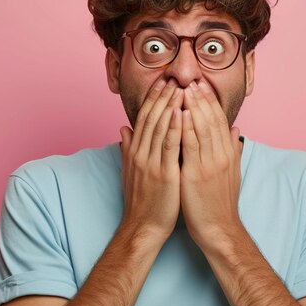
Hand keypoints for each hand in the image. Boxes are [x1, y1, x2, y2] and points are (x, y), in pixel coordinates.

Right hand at [119, 78, 183, 240]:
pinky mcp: (164, 174)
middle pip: (151, 118)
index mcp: (134, 151)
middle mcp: (140, 154)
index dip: (152, 98)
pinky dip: (175, 128)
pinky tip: (181, 113)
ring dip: (170, 105)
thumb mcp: (130, 171)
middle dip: (162, 96)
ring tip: (179, 87)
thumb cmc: (141, 200)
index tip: (161, 82)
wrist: (143, 227)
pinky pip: (170, 147)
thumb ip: (127, 148)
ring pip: (160, 128)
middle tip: (172, 77)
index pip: (143, 118)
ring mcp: (151, 163)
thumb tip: (123, 128)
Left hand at [180, 81, 243, 248]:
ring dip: (193, 106)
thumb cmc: (221, 202)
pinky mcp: (197, 174)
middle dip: (201, 98)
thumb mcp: (231, 172)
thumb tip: (235, 130)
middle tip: (192, 79)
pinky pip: (191, 146)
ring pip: (202, 128)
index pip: (218, 120)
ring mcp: (210, 163)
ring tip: (184, 88)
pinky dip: (186, 128)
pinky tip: (180, 113)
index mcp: (227, 152)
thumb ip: (233, 149)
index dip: (209, 101)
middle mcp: (221, 154)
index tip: (201, 85)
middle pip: (211, 119)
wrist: (219, 229)